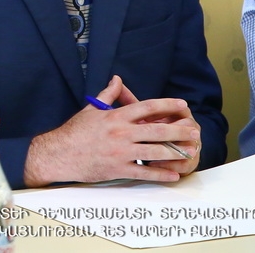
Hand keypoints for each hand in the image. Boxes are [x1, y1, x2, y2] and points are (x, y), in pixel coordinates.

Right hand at [23, 75, 200, 185]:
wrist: (60, 153)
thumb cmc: (75, 131)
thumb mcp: (91, 109)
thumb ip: (108, 95)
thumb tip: (116, 80)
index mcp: (116, 116)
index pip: (147, 107)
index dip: (167, 105)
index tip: (182, 104)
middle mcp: (121, 132)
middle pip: (157, 130)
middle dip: (179, 130)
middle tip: (194, 131)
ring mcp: (121, 152)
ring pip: (155, 152)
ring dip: (175, 152)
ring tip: (190, 151)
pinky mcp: (118, 169)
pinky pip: (144, 172)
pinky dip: (161, 174)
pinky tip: (174, 175)